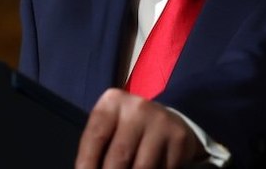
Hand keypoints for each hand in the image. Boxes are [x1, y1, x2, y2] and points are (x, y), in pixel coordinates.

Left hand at [76, 88, 207, 168]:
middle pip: (119, 156)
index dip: (87, 163)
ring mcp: (160, 122)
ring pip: (142, 168)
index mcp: (112, 102)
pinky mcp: (178, 139)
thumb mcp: (109, 128)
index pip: (95, 137)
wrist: (166, 120)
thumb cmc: (126, 129)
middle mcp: (137, 108)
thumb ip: (97, 148)